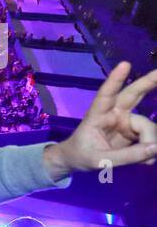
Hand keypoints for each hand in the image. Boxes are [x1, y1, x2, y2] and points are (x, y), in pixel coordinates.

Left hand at [44, 62, 156, 179]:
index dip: (115, 80)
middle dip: (149, 81)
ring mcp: (126, 121)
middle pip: (133, 94)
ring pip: (147, 126)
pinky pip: (150, 137)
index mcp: (97, 115)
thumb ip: (126, 156)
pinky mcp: (134, 131)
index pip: (106, 95)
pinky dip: (151, 149)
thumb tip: (155, 148)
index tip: (125, 64)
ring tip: (146, 161)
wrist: (77, 162)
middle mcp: (114, 113)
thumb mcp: (99, 160)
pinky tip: (147, 159)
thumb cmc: (81, 155)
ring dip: (150, 142)